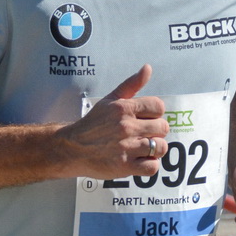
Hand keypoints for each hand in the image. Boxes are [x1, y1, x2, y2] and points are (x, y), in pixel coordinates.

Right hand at [53, 64, 168, 179]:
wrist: (72, 148)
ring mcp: (127, 147)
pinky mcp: (125, 166)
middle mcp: (127, 126)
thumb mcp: (110, 100)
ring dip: (155, 150)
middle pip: (163, 127)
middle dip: (156, 132)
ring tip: (143, 149)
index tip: (146, 119)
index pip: (159, 107)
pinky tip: (140, 161)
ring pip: (161, 147)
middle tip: (144, 135)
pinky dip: (149, 165)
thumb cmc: (93, 124)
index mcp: (124, 108)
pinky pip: (152, 167)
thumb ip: (131, 84)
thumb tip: (147, 68)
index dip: (155, 114)